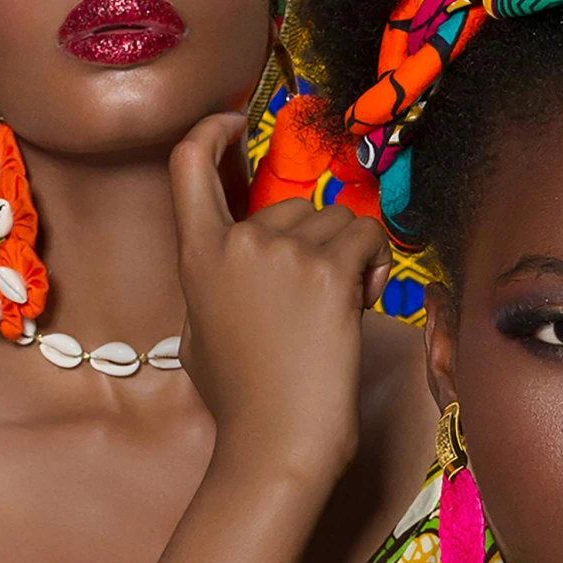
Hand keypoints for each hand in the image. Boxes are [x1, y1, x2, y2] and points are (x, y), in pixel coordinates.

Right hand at [171, 112, 391, 479]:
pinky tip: (362, 301)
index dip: (210, 132)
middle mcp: (237, 243)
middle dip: (317, 241)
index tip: (233, 121)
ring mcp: (282, 252)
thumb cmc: (243, 402)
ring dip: (349, 255)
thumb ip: (214, 284)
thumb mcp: (200, 334)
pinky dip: (374, 264)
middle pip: (293, 205)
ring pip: (337, 220)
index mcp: (197, 256)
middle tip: (321, 298)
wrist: (277, 441)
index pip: (188, 166)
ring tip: (340, 308)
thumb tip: (233, 268)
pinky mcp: (328, 271)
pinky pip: (366, 238)